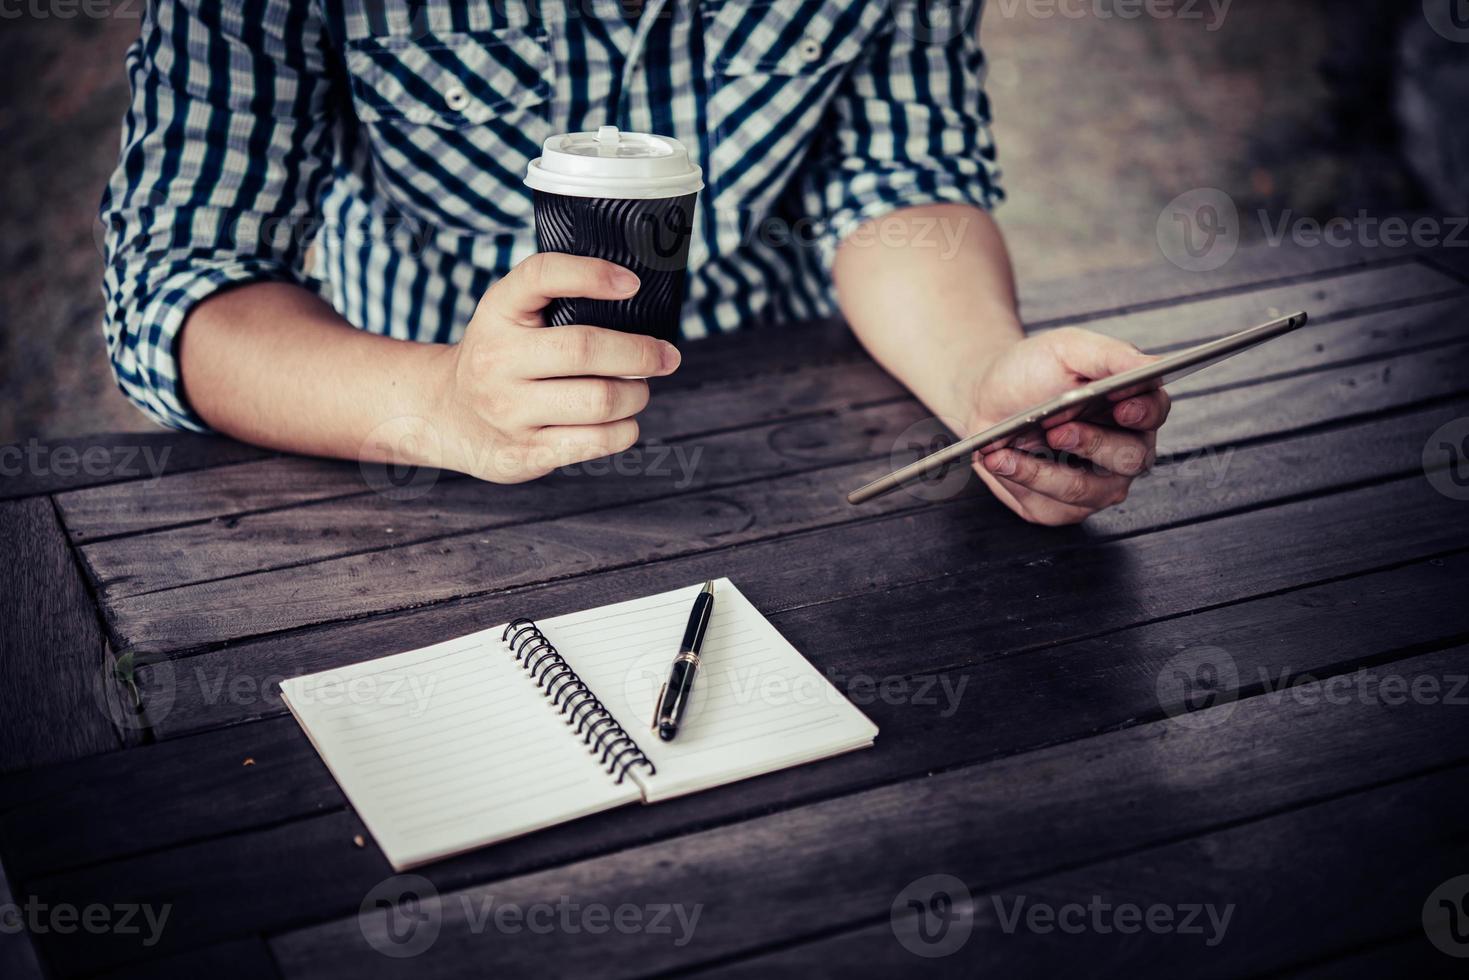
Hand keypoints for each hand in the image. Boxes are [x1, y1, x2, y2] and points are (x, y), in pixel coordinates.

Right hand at [428, 253, 680, 482]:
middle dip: (642, 353)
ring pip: (600, 401)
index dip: (591, 274)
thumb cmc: (500, 356)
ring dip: (636, 395)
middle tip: (666, 356)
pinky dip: (624, 430)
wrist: (445, 414)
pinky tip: (622, 421)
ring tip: (637, 391)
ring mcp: (508, 410)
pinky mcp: (525, 453)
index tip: (633, 283)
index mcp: (497, 312)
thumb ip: (556, 295)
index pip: (541, 275)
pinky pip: (596, 441)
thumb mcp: (509, 313)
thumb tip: (637, 297)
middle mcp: (496, 359)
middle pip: (585, 348)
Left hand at [963, 327, 1170, 524]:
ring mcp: (1096, 484)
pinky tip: (999, 460)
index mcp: (1133, 406)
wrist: (987, 399)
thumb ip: (1110, 356)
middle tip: (1057, 430)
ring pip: (1088, 490)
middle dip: (1093, 444)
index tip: (1122, 408)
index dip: (1143, 413)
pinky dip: (1022, 480)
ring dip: (1045, 470)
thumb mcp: (1068, 349)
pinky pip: (1051, 504)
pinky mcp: (1061, 507)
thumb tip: (1153, 367)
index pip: (1155, 412)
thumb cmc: (1034, 372)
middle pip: (1130, 459)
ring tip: (1009, 447)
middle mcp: (1123, 450)